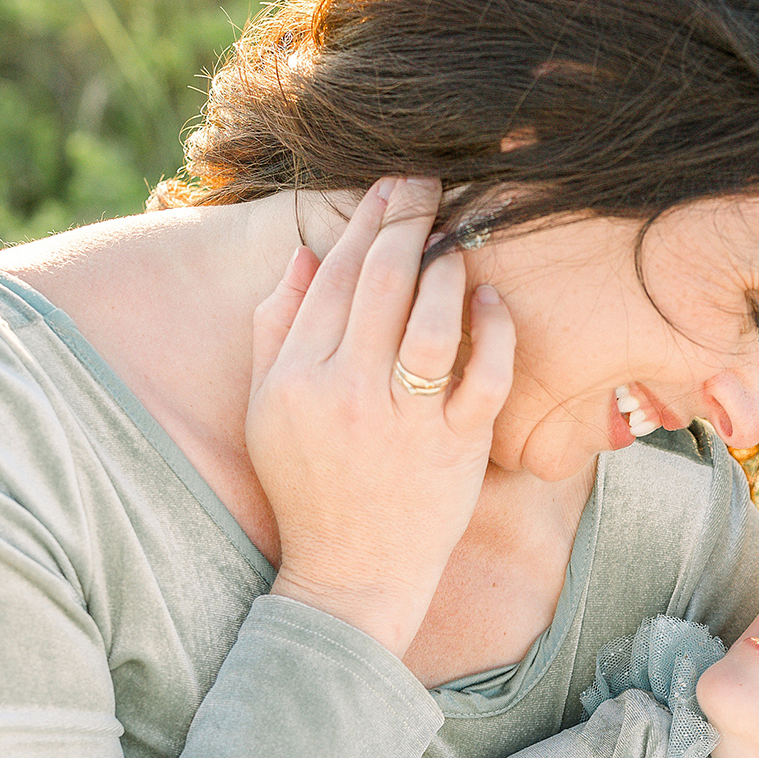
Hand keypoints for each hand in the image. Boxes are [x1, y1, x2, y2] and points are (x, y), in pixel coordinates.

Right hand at [247, 178, 514, 658]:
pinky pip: (483, 377)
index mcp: (297, 378)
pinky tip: (491, 298)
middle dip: (407, 221)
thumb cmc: (308, 488)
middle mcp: (348, 394)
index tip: (389, 187)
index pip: (332, 277)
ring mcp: (406, 423)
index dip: (363, 222)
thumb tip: (302, 258)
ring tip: (458, 238)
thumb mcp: (266, 411)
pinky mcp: (456, 448)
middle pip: (381, 283)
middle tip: (430, 183)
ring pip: (432, 322)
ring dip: (449, 268)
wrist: (352, 573)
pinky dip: (492, 331)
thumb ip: (275, 331)